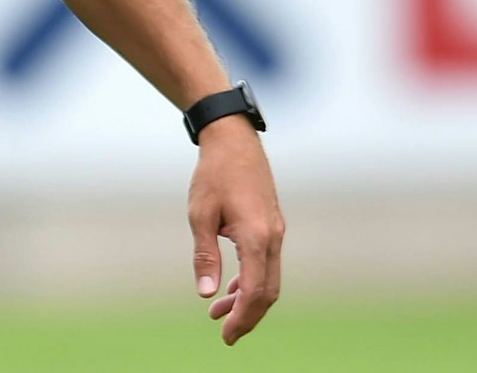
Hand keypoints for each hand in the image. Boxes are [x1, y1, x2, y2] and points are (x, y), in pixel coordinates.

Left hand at [187, 117, 283, 343]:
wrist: (234, 140)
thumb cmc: (214, 174)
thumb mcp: (200, 214)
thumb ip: (205, 256)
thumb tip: (206, 293)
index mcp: (257, 236)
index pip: (254, 290)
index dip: (241, 316)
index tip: (225, 335)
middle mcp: (273, 237)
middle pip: (267, 291)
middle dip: (248, 316)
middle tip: (226, 334)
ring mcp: (276, 231)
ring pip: (268, 278)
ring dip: (247, 299)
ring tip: (219, 313)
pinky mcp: (271, 225)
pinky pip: (266, 263)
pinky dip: (251, 280)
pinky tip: (230, 287)